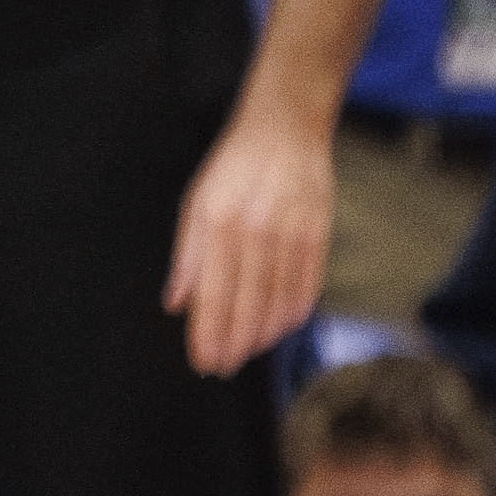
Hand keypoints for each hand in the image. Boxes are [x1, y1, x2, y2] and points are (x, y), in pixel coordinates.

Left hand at [166, 98, 334, 373]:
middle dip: (234, 342)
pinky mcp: (319, 232)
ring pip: (279, 298)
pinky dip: (295, 310)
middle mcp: (258, 231)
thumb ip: (187, 257)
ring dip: (263, 333)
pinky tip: (282, 328)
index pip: (214, 292)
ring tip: (246, 353)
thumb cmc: (233, 167)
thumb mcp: (196, 203)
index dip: (209, 332)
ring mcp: (292, 232)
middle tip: (222, 368)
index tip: (204, 360)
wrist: (286, 128)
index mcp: (220, 223)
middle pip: (248, 302)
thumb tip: (176, 304)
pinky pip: (308, 282)